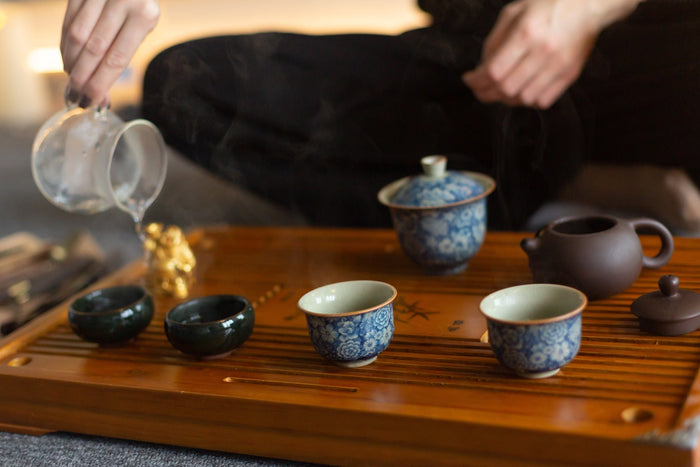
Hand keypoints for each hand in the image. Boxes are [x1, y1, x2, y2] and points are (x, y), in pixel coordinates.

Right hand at [61, 0, 159, 106]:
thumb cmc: (139, 4)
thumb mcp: (144, 25)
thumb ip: (124, 53)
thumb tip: (101, 92)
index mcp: (144, 15)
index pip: (117, 58)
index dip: (101, 82)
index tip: (92, 101)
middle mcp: (121, 2)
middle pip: (95, 49)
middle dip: (83, 78)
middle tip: (76, 97)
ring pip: (77, 36)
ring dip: (72, 63)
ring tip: (72, 81)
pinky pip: (68, 21)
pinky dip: (65, 44)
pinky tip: (67, 60)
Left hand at [462, 0, 641, 108]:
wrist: (588, 4)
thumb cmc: (548, 5)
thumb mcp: (514, 12)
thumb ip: (495, 41)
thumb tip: (482, 69)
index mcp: (526, 32)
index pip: (494, 71)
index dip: (476, 81)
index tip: (469, 80)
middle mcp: (543, 51)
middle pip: (506, 88)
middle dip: (486, 93)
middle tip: (479, 89)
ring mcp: (559, 65)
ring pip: (523, 98)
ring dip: (506, 98)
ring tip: (500, 89)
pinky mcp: (570, 74)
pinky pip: (542, 101)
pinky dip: (527, 100)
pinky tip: (522, 89)